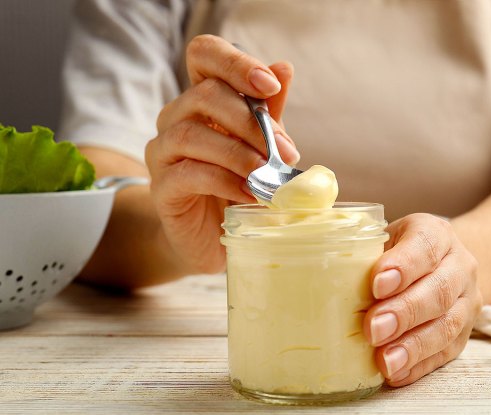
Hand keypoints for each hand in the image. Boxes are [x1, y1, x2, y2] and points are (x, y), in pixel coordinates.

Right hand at [145, 36, 298, 272]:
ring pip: (191, 134)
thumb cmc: (239, 184)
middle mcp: (176, 118)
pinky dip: (224, 181)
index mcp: (202, 99)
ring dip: (237, 153)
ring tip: (267, 174)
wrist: (214, 238)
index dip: (235, 62)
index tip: (270, 85)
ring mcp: (163, 152)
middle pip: (203, 94)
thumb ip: (268, 111)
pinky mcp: (161, 188)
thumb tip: (284, 67)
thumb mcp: (261, 145)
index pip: (204, 54)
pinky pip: (188, 173)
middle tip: (283, 151)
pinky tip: (249, 193)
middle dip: (250, 121)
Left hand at [363, 213, 481, 385]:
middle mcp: (459, 266)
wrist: (440, 265)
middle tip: (373, 329)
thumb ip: (360, 250)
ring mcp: (466, 302)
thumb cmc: (397, 252)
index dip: (403, 266)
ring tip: (385, 361)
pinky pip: (445, 353)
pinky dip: (418, 365)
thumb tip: (317, 269)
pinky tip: (396, 373)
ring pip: (446, 326)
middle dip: (404, 312)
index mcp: (436, 234)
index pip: (425, 245)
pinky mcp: (463, 335)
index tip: (376, 285)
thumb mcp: (382, 238)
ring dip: (413, 346)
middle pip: (438, 291)